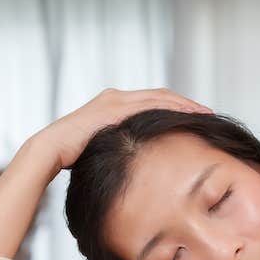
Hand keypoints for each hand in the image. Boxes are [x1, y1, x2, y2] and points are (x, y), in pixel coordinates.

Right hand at [33, 88, 212, 173]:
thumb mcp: (104, 149)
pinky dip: (171, 109)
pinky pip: (150, 106)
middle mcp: (116, 97)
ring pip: (159, 97)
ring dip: (184, 104)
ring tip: (204, 114)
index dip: (176, 108)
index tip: (197, 118)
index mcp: (114, 104)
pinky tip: (188, 117)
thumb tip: (139, 164)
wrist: (50, 150)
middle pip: (160, 95)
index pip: (152, 102)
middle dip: (186, 103)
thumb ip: (122, 148)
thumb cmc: (74, 157)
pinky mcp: (114, 108)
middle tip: (208, 113)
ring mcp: (115, 100)